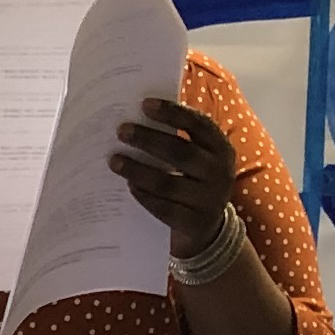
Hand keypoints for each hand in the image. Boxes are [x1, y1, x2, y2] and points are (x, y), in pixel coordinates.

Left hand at [107, 94, 238, 261]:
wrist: (208, 230)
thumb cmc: (194, 183)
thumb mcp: (197, 160)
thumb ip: (178, 140)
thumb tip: (138, 116)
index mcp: (220, 149)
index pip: (199, 125)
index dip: (173, 113)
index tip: (145, 104)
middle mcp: (219, 173)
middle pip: (180, 152)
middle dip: (148, 139)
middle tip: (122, 131)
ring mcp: (208, 200)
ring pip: (167, 181)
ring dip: (137, 169)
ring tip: (114, 160)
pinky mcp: (193, 223)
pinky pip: (162, 207)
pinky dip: (143, 195)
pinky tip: (128, 185)